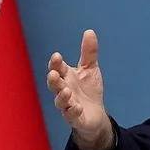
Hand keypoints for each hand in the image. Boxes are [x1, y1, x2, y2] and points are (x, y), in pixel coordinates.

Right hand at [47, 29, 113, 149]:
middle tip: (54, 74)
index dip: (56, 63)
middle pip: (54, 85)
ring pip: (60, 101)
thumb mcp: (90, 69)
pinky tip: (77, 107)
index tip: (57, 56)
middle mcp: (64, 90)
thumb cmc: (88, 90)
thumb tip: (90, 31)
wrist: (95, 114)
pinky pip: (71, 116)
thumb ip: (89, 53)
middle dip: (53, 80)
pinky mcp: (75, 118)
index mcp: (66, 77)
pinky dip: (73, 112)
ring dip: (62, 96)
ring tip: (67, 90)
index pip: (58, 68)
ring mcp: (68, 105)